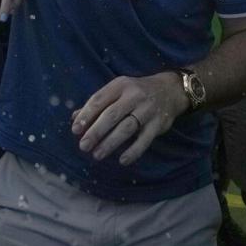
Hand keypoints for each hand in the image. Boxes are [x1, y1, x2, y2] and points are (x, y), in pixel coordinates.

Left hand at [71, 72, 188, 165]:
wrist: (170, 89)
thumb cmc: (136, 92)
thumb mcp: (117, 90)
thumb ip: (97, 104)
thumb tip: (75, 118)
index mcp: (119, 85)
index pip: (99, 100)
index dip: (86, 116)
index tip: (75, 130)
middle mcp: (133, 96)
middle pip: (111, 115)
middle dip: (95, 132)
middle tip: (83, 146)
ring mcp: (147, 110)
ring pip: (126, 128)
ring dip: (110, 143)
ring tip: (97, 154)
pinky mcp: (158, 124)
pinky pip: (145, 139)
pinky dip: (133, 151)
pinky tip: (122, 160)